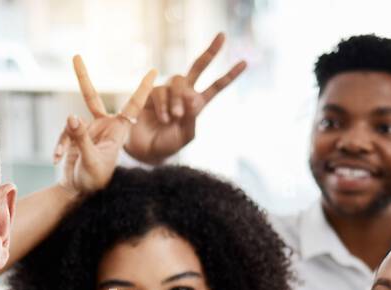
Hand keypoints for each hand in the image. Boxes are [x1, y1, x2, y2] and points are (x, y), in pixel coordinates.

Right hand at [52, 57, 155, 197]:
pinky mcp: (76, 135)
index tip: (154, 71)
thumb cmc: (91, 181)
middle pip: (92, 97)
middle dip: (83, 78)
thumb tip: (72, 116)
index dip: (143, 88)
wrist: (77, 192)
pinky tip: (57, 159)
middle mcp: (104, 127)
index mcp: (118, 132)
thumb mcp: (89, 161)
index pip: (134, 106)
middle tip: (76, 56)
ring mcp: (88, 130)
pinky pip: (65, 133)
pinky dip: (60, 146)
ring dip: (65, 139)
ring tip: (60, 157)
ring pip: (72, 122)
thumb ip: (81, 139)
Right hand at [123, 32, 246, 165]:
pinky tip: (164, 118)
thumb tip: (192, 98)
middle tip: (222, 36)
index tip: (244, 63)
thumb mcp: (186, 136)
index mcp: (196, 104)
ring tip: (175, 117)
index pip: (215, 87)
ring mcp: (167, 92)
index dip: (229, 75)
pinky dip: (164, 106)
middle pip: (198, 67)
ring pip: (178, 82)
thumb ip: (192, 118)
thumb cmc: (167, 145)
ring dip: (179, 98)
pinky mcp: (151, 93)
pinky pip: (161, 92)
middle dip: (211, 52)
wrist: (145, 152)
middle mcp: (183, 93)